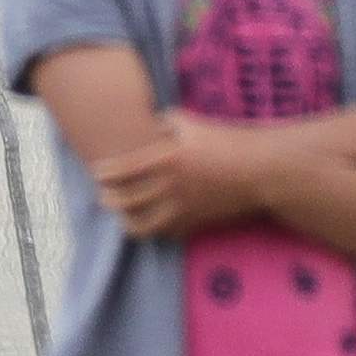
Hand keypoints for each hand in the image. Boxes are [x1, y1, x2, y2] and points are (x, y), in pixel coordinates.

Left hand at [92, 113, 257, 238]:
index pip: (119, 172)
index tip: (97, 171)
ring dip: (126, 221)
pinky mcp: (195, 223)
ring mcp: (183, 209)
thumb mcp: (187, 122)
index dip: (101, 174)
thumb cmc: (223, 140)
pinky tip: (149, 220)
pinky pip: (165, 234)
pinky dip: (152, 229)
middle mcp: (170, 188)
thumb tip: (142, 127)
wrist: (258, 171)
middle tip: (104, 193)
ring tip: (123, 213)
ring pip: (141, 227)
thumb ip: (159, 123)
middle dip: (108, 198)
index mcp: (165, 159)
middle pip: (124, 202)